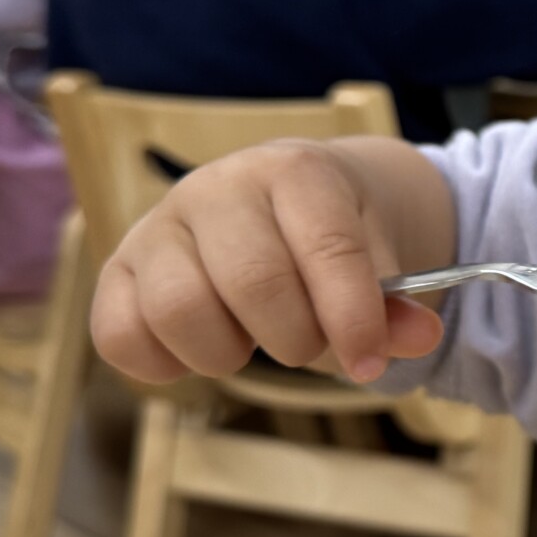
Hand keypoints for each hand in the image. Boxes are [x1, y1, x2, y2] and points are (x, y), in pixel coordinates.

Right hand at [91, 138, 444, 384]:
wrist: (288, 199)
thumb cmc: (333, 238)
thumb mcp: (380, 260)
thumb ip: (397, 306)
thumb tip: (420, 339)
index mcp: (294, 172)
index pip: (327, 248)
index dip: (354, 318)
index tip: (370, 363)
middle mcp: (217, 187)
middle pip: (253, 283)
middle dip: (295, 338)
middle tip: (307, 345)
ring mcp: (159, 225)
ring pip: (178, 309)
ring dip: (225, 353)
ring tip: (250, 342)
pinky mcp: (116, 268)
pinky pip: (117, 334)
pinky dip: (161, 364)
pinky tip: (200, 351)